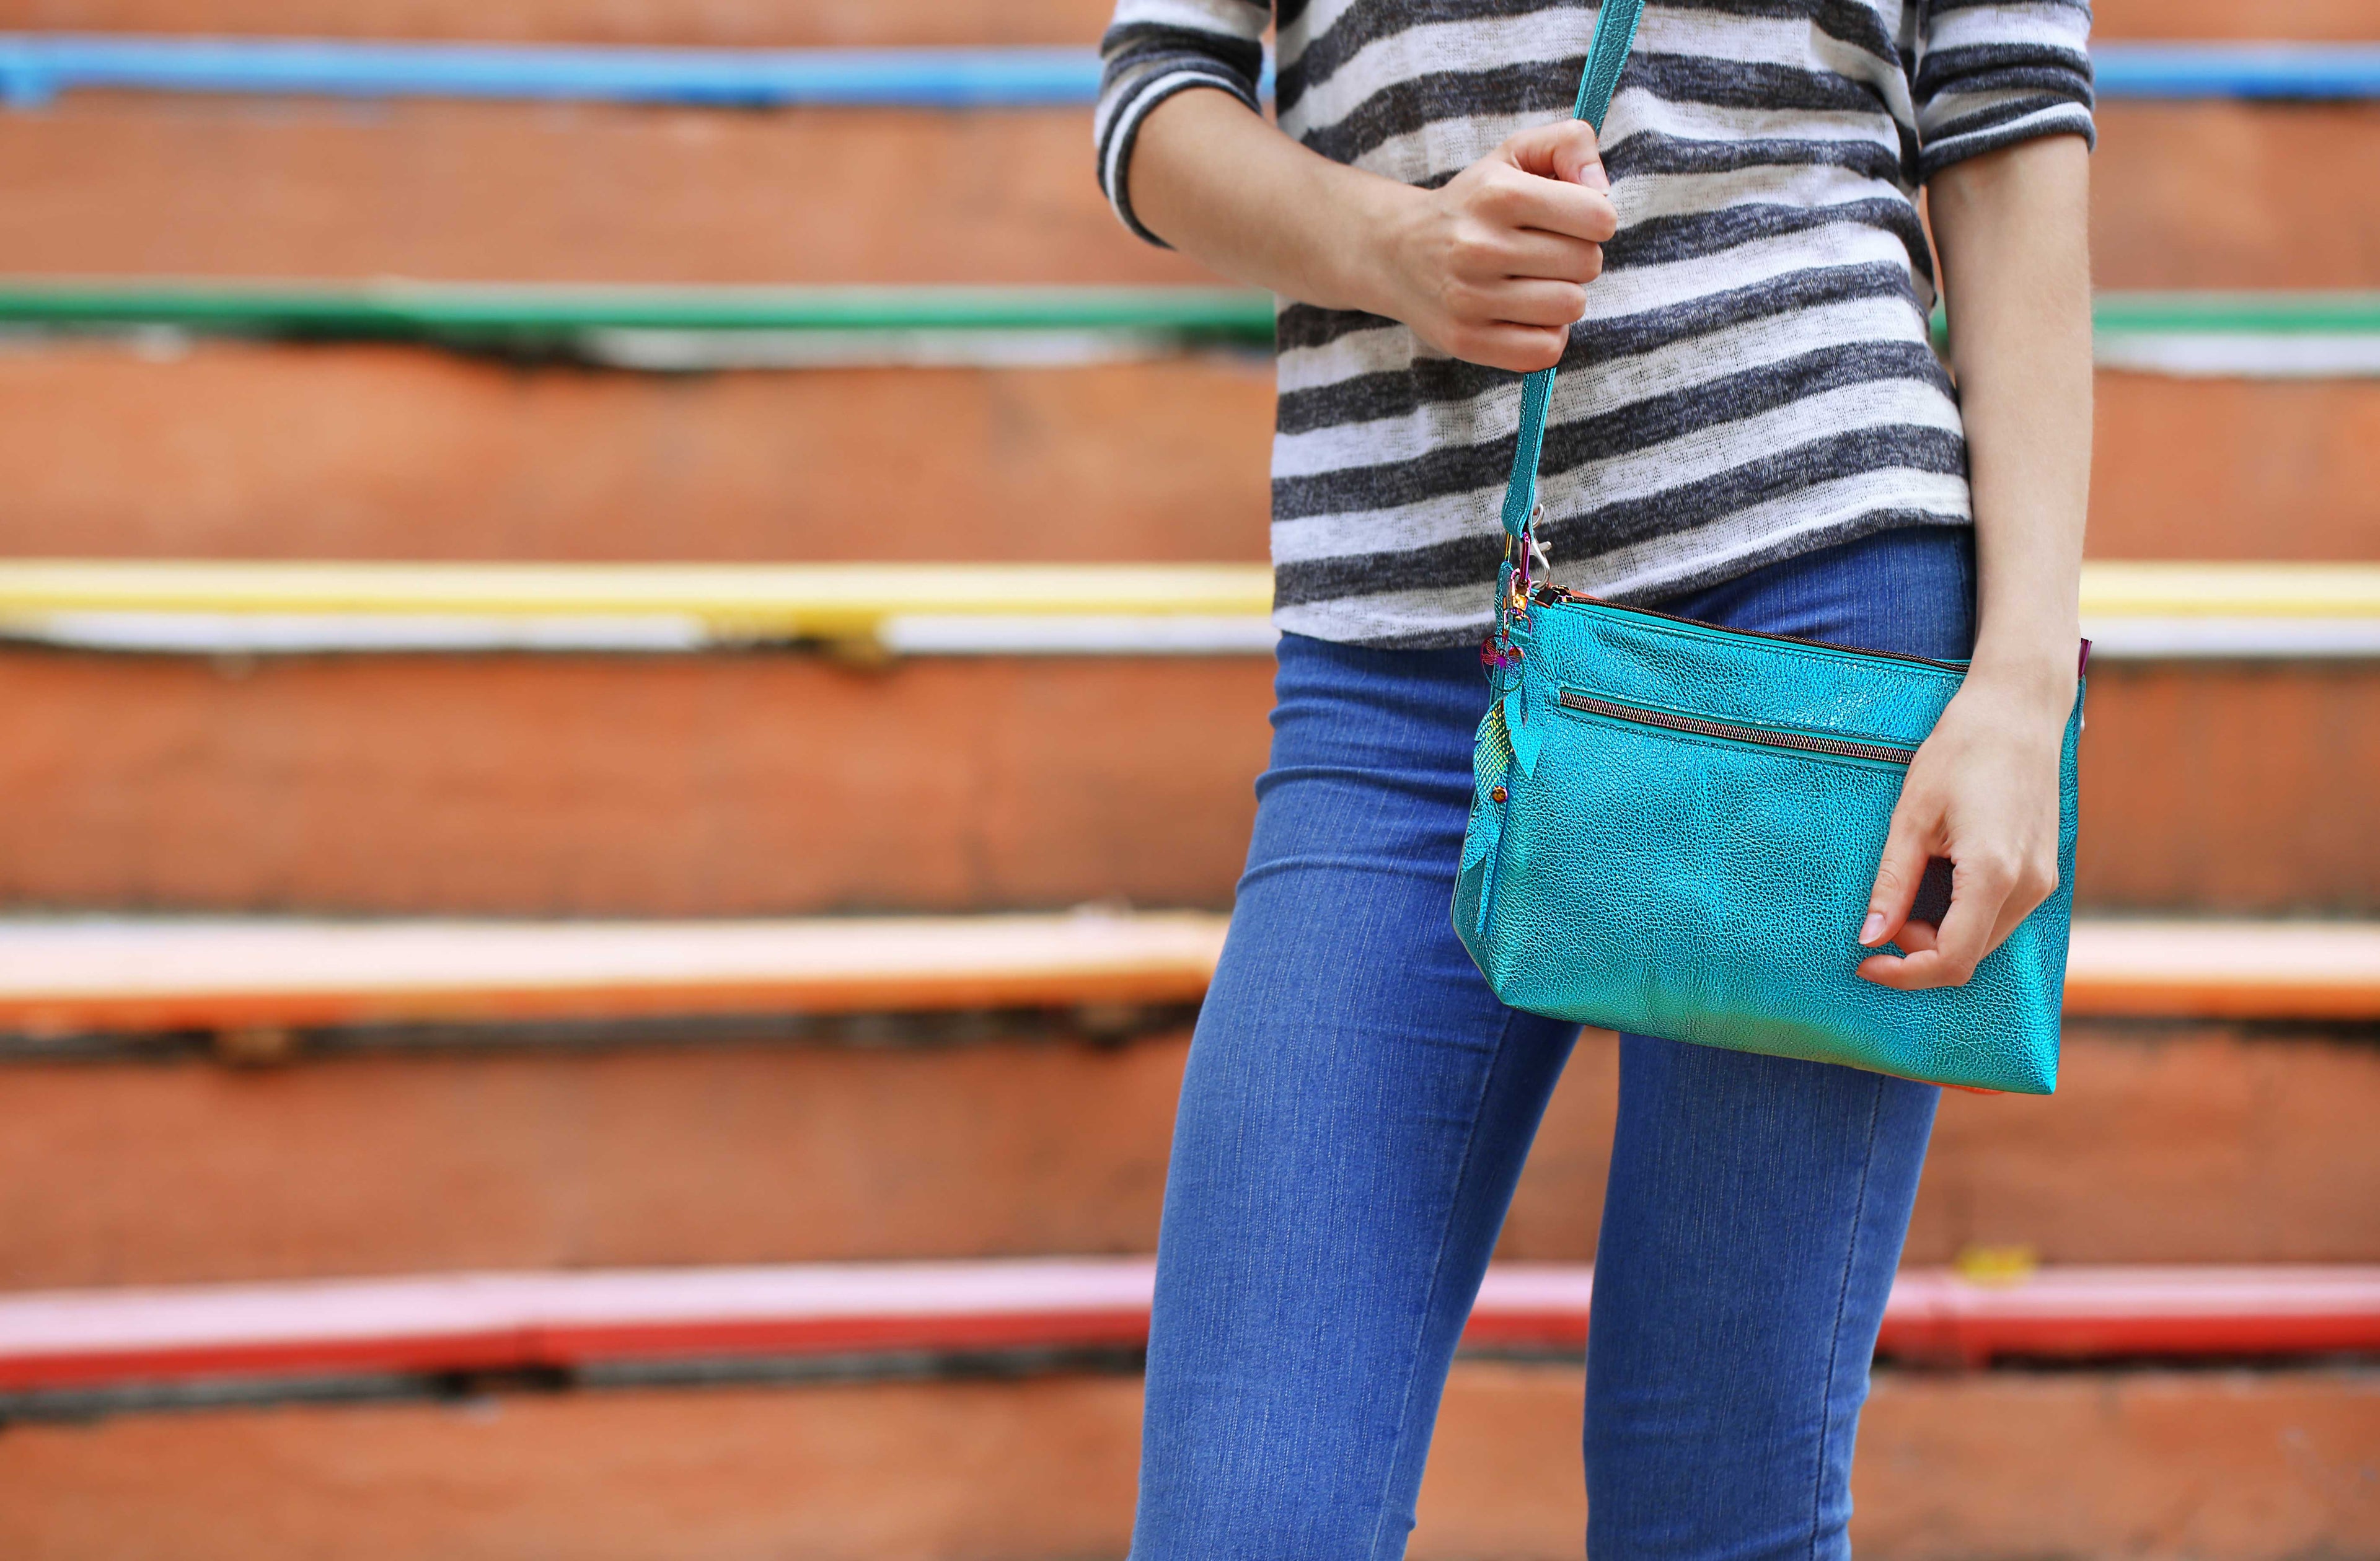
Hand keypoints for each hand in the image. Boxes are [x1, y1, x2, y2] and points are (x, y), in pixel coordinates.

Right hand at [1363, 120, 1617, 371]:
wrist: (1395, 253)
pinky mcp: (1466, 340)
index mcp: (1498, 193)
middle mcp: (1480, 246)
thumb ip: (1570, 143)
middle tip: (1547, 254)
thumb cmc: (1473, 203)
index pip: (1598, 218)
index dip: (1595, 219)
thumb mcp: (1515, 154)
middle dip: (1578, 257)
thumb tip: (1601, 189)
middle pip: (1588, 264)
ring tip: (1535, 283)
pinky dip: (1547, 334)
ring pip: (1571, 307)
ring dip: (1564, 296)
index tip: (1572, 221)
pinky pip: (1545, 349)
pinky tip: (1526, 316)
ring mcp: (1469, 298)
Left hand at [1855, 666, 2073, 988]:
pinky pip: (2001, 916)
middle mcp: (2030, 886)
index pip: (1952, 959)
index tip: (1867, 962)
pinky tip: (1942, 876)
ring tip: (1915, 881)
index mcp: (1995, 874)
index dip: (1906, 974)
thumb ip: (1894, 883)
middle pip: (1970, 956)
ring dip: (1942, 932)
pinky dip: (1964, 915)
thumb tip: (1870, 938)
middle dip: (1919, 948)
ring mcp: (2044, 881)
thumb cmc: (1961, 752)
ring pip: (1985, 939)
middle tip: (1887, 908)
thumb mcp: (1911, 817)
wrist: (2018, 712)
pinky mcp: (2045, 872)